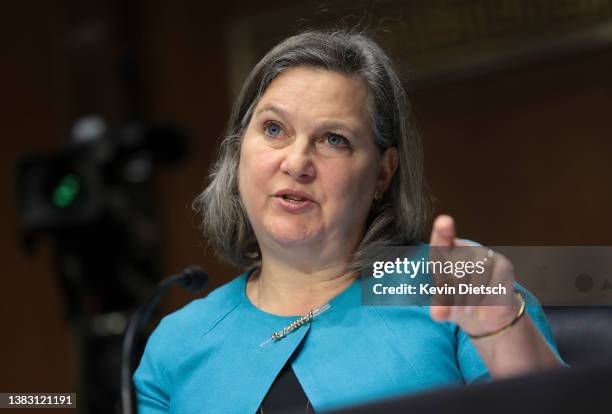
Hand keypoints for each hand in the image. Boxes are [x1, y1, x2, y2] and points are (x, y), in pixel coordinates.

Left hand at [428, 215, 520, 337]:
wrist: (485, 311)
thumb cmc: (459, 299)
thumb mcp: (445, 304)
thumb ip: (439, 307)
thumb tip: (438, 315)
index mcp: (447, 252)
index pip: (442, 239)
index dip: (443, 231)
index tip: (443, 222)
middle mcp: (468, 249)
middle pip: (460, 265)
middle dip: (454, 290)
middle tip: (452, 307)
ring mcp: (488, 255)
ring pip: (479, 274)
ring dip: (469, 297)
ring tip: (465, 310)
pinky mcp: (505, 267)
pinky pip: (496, 283)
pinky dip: (486, 300)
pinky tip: (482, 309)